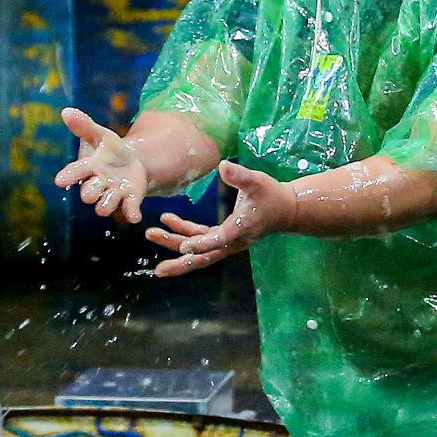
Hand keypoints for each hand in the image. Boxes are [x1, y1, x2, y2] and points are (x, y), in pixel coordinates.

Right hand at [54, 108, 150, 222]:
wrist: (132, 164)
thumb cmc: (110, 150)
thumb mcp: (100, 135)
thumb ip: (85, 126)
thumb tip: (66, 111)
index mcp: (89, 167)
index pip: (76, 171)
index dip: (68, 176)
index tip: (59, 181)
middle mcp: (99, 184)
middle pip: (90, 191)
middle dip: (89, 193)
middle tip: (88, 195)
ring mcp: (114, 193)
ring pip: (107, 202)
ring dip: (106, 204)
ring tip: (104, 207)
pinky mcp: (130, 199)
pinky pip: (129, 208)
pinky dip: (131, 213)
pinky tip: (135, 217)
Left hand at [144, 160, 295, 276]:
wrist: (284, 209)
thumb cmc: (271, 194)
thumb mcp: (257, 181)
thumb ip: (240, 175)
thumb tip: (223, 166)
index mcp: (239, 229)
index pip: (218, 240)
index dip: (201, 244)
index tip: (184, 247)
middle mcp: (231, 241)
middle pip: (203, 257)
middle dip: (180, 262)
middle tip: (158, 270)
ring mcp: (225, 241)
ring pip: (197, 249)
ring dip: (174, 243)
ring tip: (151, 234)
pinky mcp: (222, 236)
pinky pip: (198, 236)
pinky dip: (182, 230)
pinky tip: (166, 219)